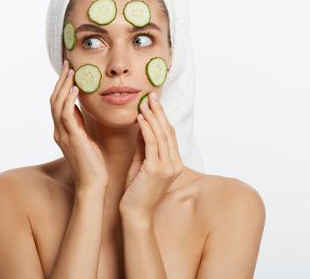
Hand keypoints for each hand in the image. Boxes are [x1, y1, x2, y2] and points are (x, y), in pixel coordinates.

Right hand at [50, 59, 108, 188]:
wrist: (93, 184)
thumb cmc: (94, 164)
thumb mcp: (87, 139)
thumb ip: (82, 124)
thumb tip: (83, 109)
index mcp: (63, 131)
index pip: (59, 103)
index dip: (62, 86)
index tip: (69, 71)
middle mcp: (59, 131)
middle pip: (54, 100)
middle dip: (60, 81)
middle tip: (67, 64)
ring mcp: (63, 135)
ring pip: (57, 104)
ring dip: (64, 86)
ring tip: (71, 71)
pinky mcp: (71, 138)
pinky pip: (66, 115)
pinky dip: (69, 100)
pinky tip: (75, 89)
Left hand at [119, 92, 183, 217]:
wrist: (135, 214)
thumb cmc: (136, 191)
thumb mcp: (141, 163)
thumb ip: (144, 145)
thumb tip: (142, 123)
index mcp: (174, 162)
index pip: (169, 134)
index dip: (162, 116)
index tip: (153, 102)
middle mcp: (174, 163)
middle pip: (168, 131)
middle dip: (159, 111)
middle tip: (151, 95)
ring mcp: (168, 167)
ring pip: (161, 134)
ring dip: (152, 116)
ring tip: (145, 102)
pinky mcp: (157, 170)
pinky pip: (152, 143)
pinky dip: (146, 128)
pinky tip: (140, 117)